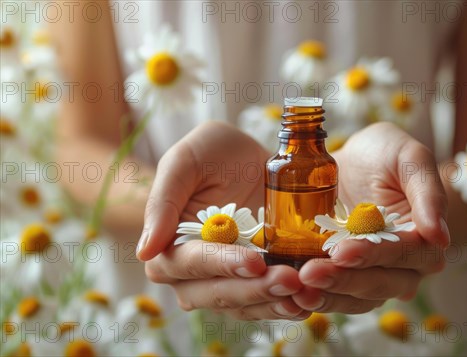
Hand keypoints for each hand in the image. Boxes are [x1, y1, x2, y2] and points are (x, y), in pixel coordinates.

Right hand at [137, 122, 309, 319]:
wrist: (251, 158)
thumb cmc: (212, 153)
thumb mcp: (186, 161)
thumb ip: (163, 200)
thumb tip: (145, 250)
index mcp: (169, 244)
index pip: (188, 264)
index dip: (220, 265)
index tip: (254, 261)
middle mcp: (193, 273)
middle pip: (217, 293)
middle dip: (253, 290)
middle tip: (289, 279)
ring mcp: (226, 281)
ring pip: (244, 306)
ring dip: (274, 303)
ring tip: (304, 293)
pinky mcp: (255, 283)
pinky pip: (267, 304)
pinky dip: (288, 304)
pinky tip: (309, 300)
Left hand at [292, 122, 449, 312]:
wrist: (345, 160)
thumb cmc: (382, 154)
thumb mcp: (408, 156)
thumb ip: (428, 190)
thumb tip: (440, 236)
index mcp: (423, 238)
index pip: (406, 254)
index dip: (376, 255)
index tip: (344, 250)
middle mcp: (401, 265)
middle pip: (381, 284)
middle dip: (345, 279)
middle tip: (310, 272)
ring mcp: (371, 275)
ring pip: (356, 298)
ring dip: (327, 296)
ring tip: (298, 288)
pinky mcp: (342, 279)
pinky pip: (333, 298)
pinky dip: (314, 298)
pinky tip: (292, 296)